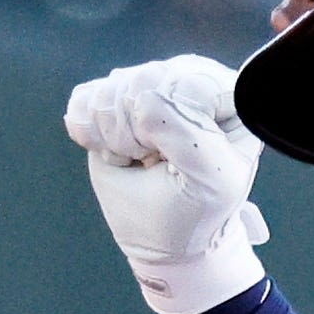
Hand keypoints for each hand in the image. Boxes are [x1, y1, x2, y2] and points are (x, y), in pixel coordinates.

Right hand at [63, 55, 268, 313]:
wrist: (166, 236)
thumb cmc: (199, 210)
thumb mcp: (212, 181)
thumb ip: (188, 136)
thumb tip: (142, 101)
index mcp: (229, 95)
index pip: (188, 83)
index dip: (172, 123)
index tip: (175, 159)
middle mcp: (188, 78)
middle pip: (144, 81)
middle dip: (140, 134)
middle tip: (156, 164)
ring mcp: (147, 81)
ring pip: (112, 89)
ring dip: (116, 138)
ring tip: (140, 160)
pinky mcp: (110, 94)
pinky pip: (84, 99)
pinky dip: (92, 135)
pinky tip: (117, 153)